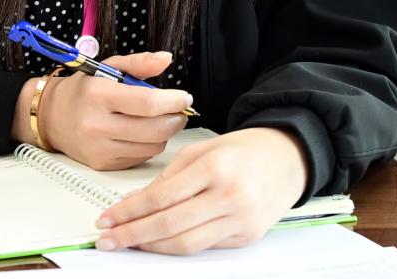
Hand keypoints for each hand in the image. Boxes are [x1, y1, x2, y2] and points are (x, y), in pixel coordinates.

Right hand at [20, 51, 192, 169]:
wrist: (51, 117)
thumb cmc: (83, 90)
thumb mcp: (107, 67)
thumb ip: (139, 63)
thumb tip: (166, 59)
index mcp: (99, 95)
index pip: (147, 103)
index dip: (173, 101)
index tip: (184, 97)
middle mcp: (97, 124)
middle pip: (155, 130)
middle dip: (176, 119)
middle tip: (180, 110)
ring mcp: (100, 148)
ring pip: (152, 146)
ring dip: (165, 133)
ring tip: (161, 120)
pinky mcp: (103, 164)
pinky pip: (140, 158)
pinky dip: (149, 145)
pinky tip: (143, 133)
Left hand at [92, 127, 309, 254]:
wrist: (289, 157)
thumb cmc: (245, 149)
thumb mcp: (203, 149)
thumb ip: (169, 177)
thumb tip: (135, 203)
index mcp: (214, 167)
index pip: (161, 197)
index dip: (129, 211)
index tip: (107, 218)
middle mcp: (228, 195)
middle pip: (170, 225)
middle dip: (132, 234)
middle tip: (108, 239)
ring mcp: (240, 220)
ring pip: (186, 244)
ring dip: (152, 246)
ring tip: (130, 242)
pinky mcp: (247, 237)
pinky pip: (205, 247)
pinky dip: (179, 246)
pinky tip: (160, 242)